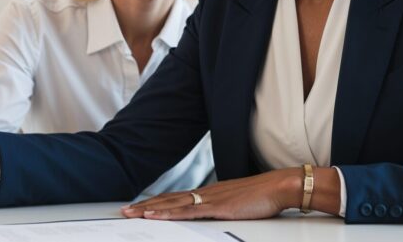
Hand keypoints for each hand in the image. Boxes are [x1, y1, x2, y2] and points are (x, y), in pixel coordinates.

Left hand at [120, 168, 306, 219]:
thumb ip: (223, 209)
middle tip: (124, 211)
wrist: (278, 187)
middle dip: (145, 206)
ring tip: (131, 213)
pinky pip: (187, 212)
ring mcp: (209, 200)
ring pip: (172, 204)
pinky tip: (155, 215)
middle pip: (168, 200)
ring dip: (150, 209)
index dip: (156, 203)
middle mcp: (205, 194)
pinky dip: (168, 213)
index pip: (175, 198)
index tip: (139, 207)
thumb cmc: (262, 196)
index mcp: (209, 193)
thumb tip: (213, 215)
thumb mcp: (237, 205)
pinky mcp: (217, 208)